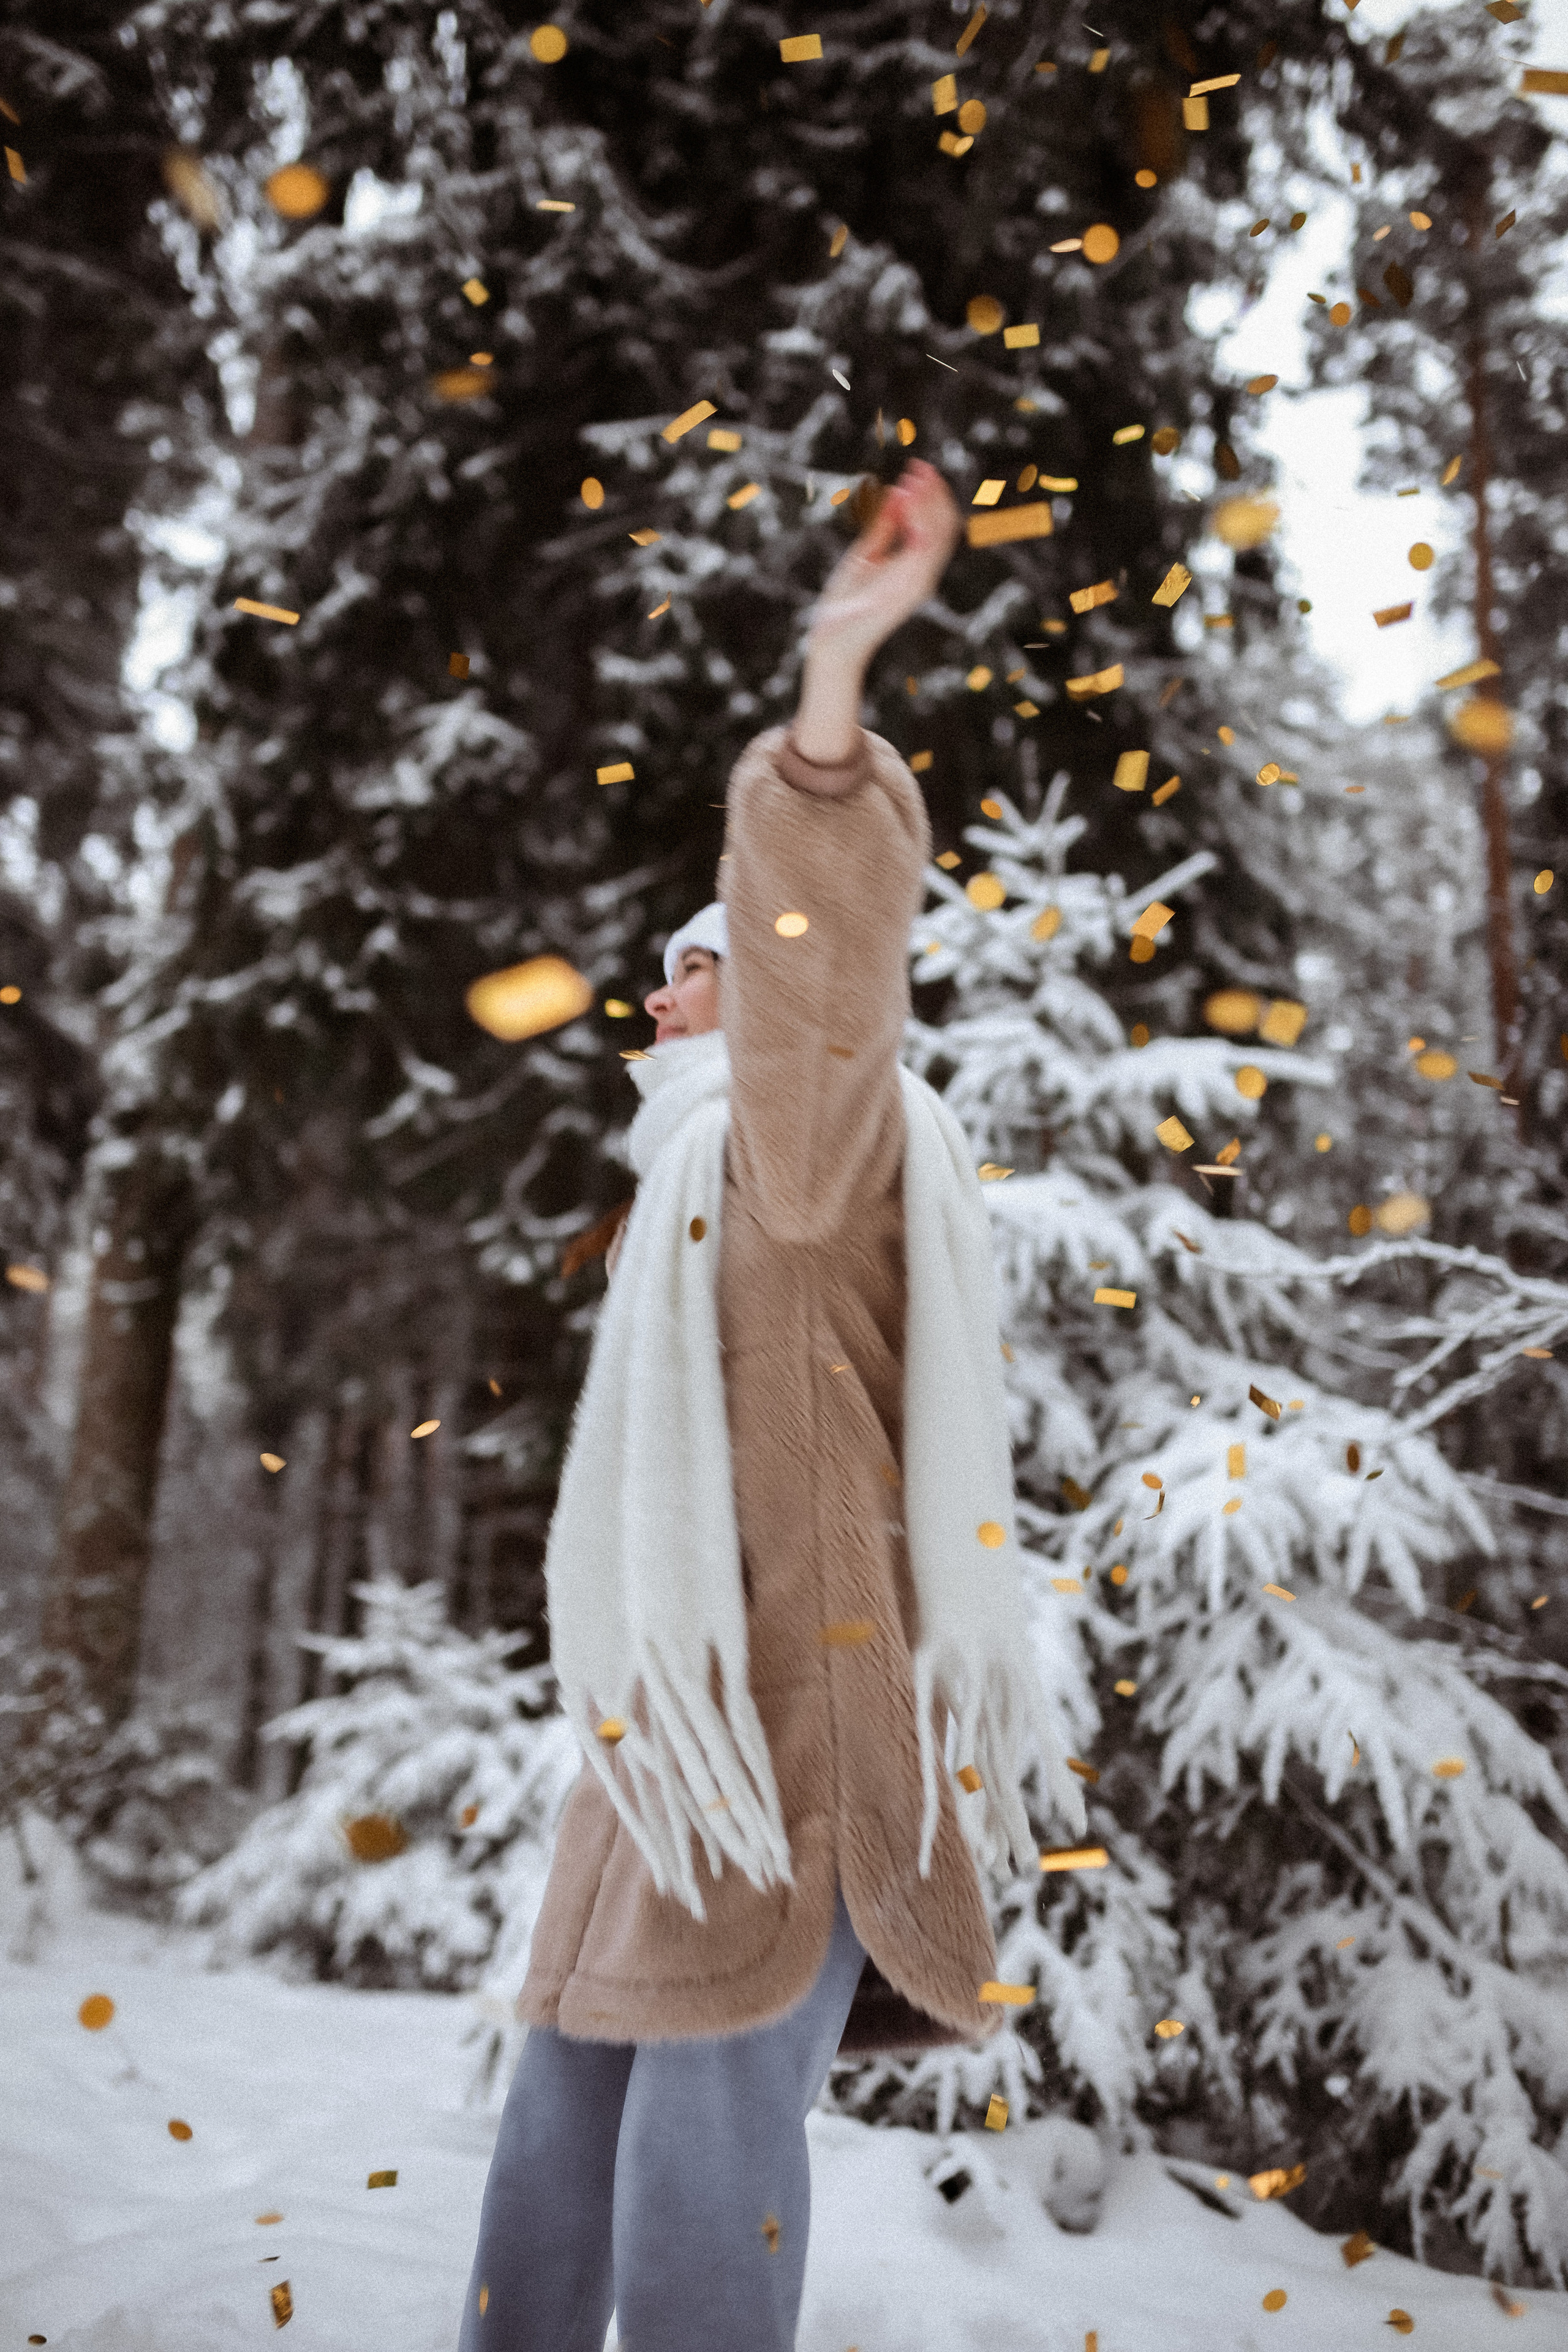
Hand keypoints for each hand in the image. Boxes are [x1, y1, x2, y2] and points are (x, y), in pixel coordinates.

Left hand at [806, 460, 961, 666]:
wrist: (832, 642)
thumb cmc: (845, 604)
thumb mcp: (864, 556)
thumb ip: (883, 528)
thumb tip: (895, 493)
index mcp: (913, 567)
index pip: (936, 524)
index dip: (930, 494)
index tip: (917, 467)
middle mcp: (922, 574)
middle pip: (944, 525)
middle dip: (934, 492)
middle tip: (919, 465)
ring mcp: (918, 582)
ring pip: (938, 533)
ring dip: (927, 501)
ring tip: (913, 477)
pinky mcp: (908, 589)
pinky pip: (923, 549)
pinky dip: (918, 521)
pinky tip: (907, 499)